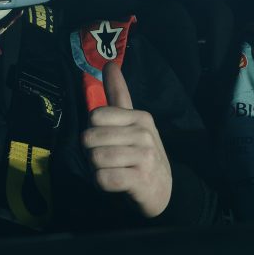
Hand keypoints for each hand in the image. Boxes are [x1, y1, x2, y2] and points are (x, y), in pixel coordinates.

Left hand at [82, 62, 172, 217]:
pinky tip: (114, 183)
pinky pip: (102, 178)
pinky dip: (101, 184)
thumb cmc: (141, 155)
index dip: (93, 131)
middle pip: (90, 138)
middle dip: (92, 153)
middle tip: (109, 160)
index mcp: (140, 117)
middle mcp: (144, 133)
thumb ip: (118, 94)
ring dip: (97, 169)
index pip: (95, 116)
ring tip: (113, 170)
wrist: (163, 190)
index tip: (107, 140)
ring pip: (95, 158)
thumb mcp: (133, 123)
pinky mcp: (140, 179)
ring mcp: (144, 156)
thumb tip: (109, 63)